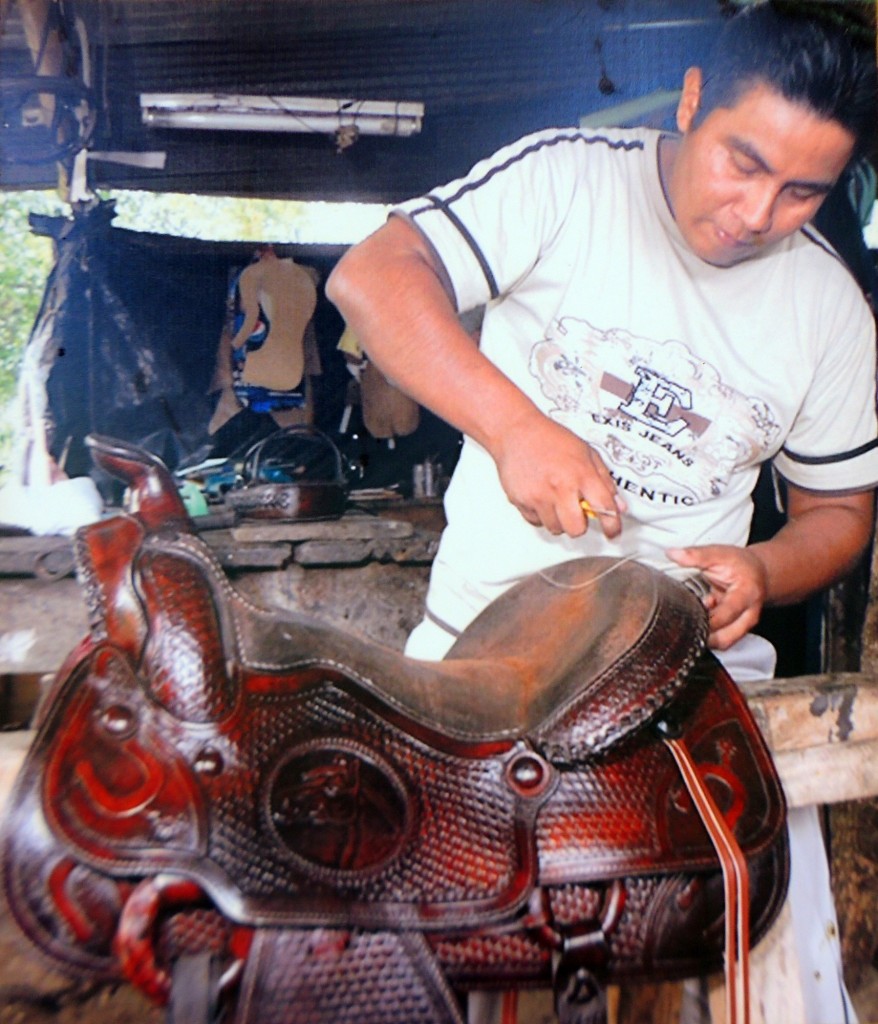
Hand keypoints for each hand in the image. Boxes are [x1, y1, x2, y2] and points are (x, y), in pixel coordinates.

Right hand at [492, 410, 624, 537]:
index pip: (604, 508)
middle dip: (579, 525)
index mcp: (581, 474)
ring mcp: (538, 496)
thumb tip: (617, 505)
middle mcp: (560, 487)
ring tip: (556, 500)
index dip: (612, 525)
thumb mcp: (586, 453)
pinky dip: (540, 514)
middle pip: (576, 529)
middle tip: (577, 513)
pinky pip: (535, 521)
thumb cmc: (551, 439)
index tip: (612, 531)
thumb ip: (604, 480)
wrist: (516, 431)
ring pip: (555, 529)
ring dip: (558, 520)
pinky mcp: (521, 501)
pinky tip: (541, 497)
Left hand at [667, 544, 767, 650]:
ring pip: (723, 643)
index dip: (705, 619)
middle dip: (703, 635)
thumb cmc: (740, 564)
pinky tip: (696, 620)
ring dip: (703, 636)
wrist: (758, 572)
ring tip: (690, 619)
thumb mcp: (720, 553)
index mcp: (746, 595)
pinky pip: (720, 640)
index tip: (686, 614)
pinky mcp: (735, 631)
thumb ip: (697, 555)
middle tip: (683, 623)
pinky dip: (705, 634)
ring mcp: (742, 626)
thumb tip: (673, 553)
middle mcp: (748, 615)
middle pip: (725, 638)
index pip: (726, 615)